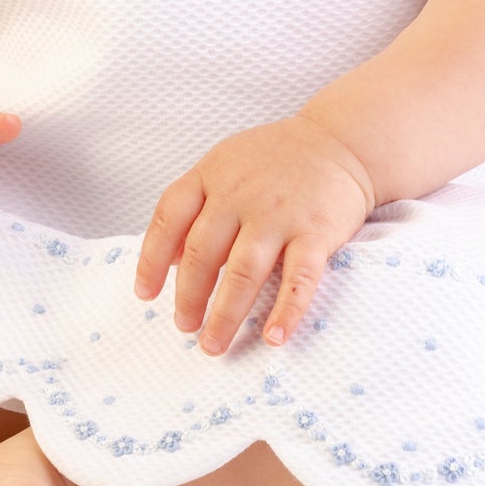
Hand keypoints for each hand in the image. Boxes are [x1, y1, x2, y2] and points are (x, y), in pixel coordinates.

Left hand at [132, 114, 374, 353]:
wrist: (339, 142)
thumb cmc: (276, 160)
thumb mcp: (224, 166)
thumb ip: (195, 206)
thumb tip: (170, 260)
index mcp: (211, 176)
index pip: (169, 219)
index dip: (151, 260)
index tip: (145, 294)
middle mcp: (240, 195)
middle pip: (202, 253)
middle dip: (189, 297)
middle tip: (185, 327)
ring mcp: (278, 214)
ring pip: (243, 272)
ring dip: (226, 314)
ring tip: (213, 343)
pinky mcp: (316, 231)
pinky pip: (299, 278)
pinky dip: (286, 311)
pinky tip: (274, 337)